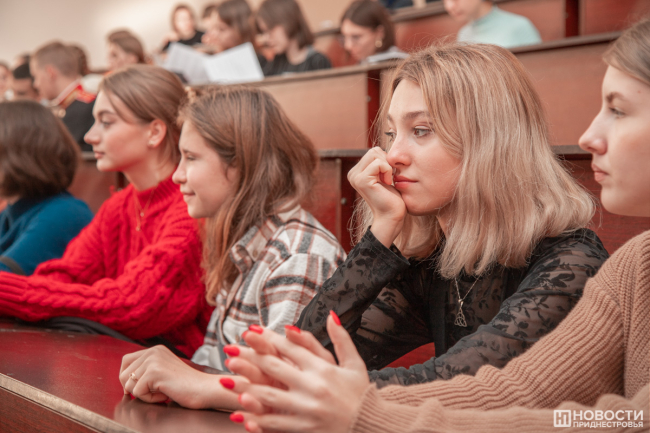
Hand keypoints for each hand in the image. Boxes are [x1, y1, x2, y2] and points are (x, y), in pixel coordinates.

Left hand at [119, 345, 243, 409]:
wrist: (204, 389)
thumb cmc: (186, 385)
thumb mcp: (163, 371)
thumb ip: (147, 369)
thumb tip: (124, 379)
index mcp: (155, 349)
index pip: (126, 361)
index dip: (127, 378)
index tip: (139, 388)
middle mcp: (153, 351)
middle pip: (123, 374)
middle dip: (134, 388)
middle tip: (154, 391)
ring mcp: (153, 360)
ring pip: (128, 385)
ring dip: (143, 395)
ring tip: (162, 391)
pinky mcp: (154, 372)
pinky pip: (137, 393)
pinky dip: (150, 399)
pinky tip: (165, 394)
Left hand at [226, 313, 370, 432]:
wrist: (373, 426)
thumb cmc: (362, 394)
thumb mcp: (354, 364)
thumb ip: (341, 338)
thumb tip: (331, 314)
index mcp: (324, 369)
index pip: (291, 349)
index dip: (269, 339)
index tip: (251, 332)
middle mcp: (313, 387)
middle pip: (275, 368)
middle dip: (250, 358)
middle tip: (230, 351)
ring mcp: (307, 409)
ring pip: (270, 396)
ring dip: (246, 387)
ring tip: (228, 382)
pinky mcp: (305, 428)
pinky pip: (276, 424)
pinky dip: (258, 420)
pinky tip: (241, 416)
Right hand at [347, 147, 405, 246]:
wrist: (392, 215)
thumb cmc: (392, 197)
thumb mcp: (384, 175)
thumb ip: (380, 162)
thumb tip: (381, 148)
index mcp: (357, 172)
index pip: (374, 151)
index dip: (386, 161)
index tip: (387, 177)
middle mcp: (353, 174)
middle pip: (374, 150)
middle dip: (386, 162)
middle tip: (388, 179)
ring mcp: (355, 177)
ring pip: (376, 154)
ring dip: (387, 167)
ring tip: (387, 181)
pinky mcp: (361, 180)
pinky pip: (379, 163)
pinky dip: (387, 171)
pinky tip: (387, 183)